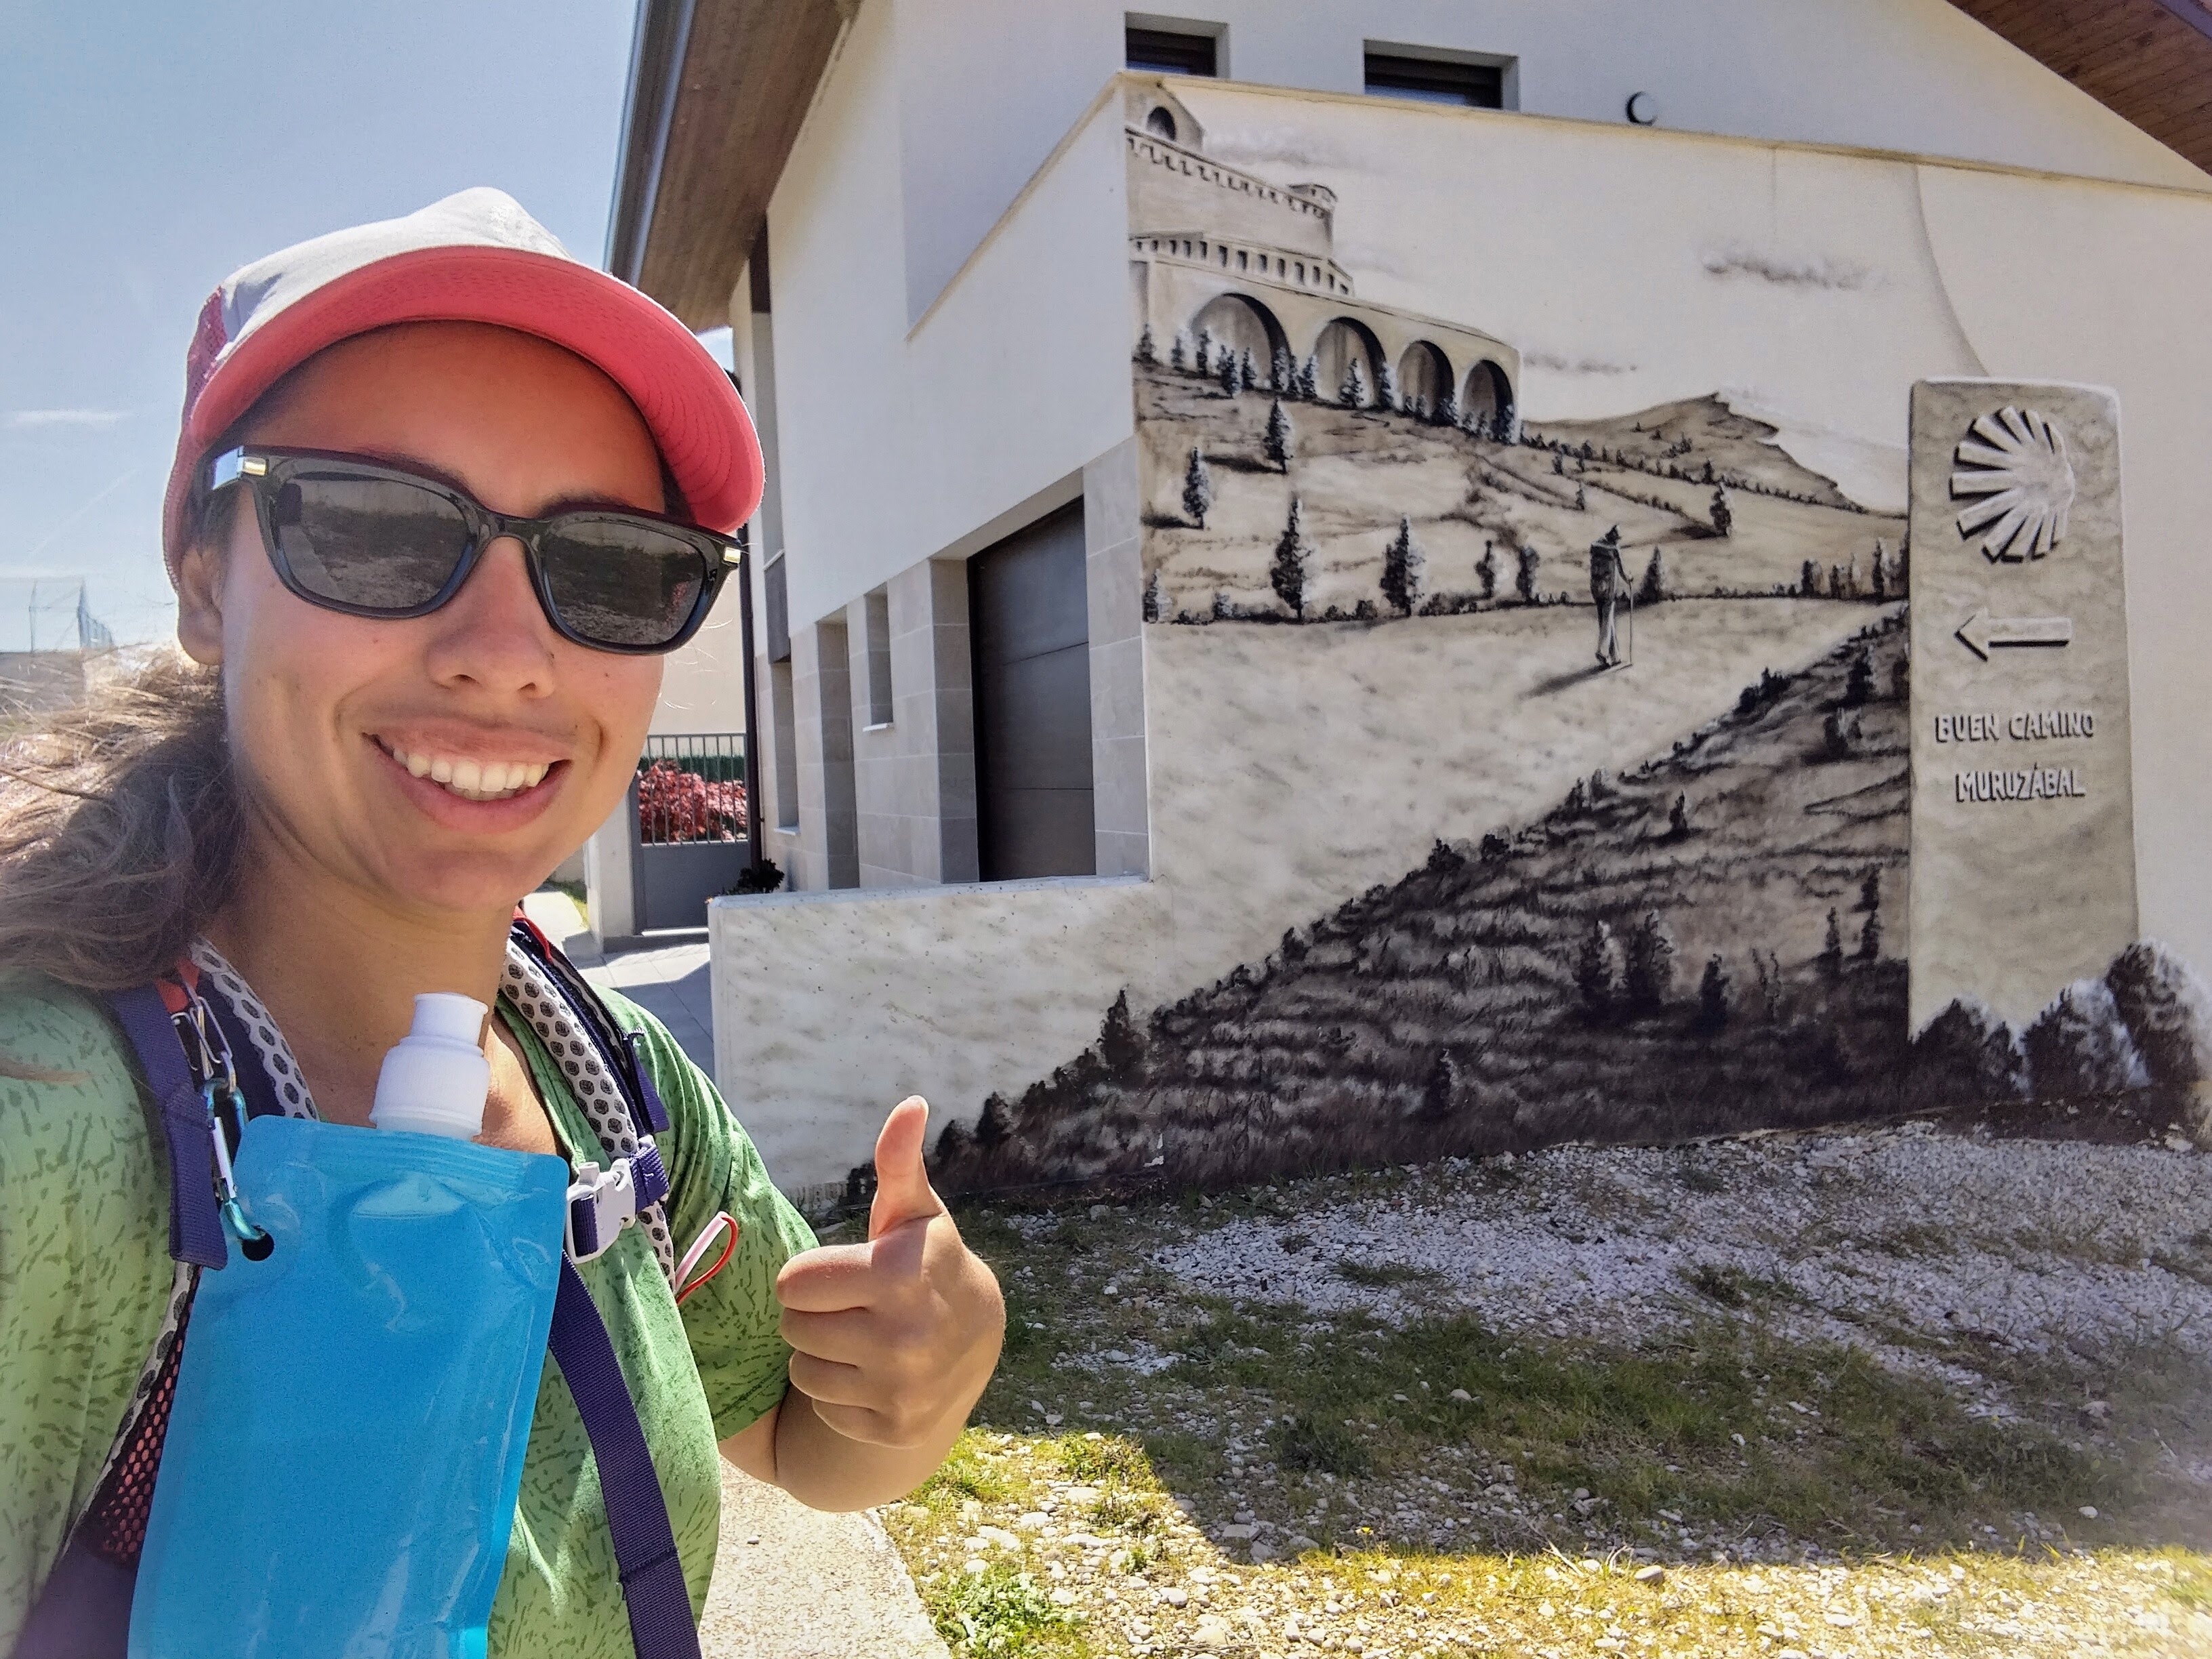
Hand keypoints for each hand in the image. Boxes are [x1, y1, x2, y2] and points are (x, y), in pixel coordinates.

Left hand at [774, 1097, 1004, 1447]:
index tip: (841, 1273)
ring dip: (821, 1353)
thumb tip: (910, 1104)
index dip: (810, 1274)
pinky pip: (824, 1406)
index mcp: (900, 1276)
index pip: (793, 1282)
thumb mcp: (913, 1212)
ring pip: (803, 1369)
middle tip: (848, 1305)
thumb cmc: (926, 1260)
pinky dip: (839, 1392)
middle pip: (792, 1325)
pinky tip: (870, 1373)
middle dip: (812, 1312)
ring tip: (858, 1337)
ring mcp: (902, 1388)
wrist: (975, 1339)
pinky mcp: (893, 1426)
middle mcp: (904, 1337)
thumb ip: (898, 1162)